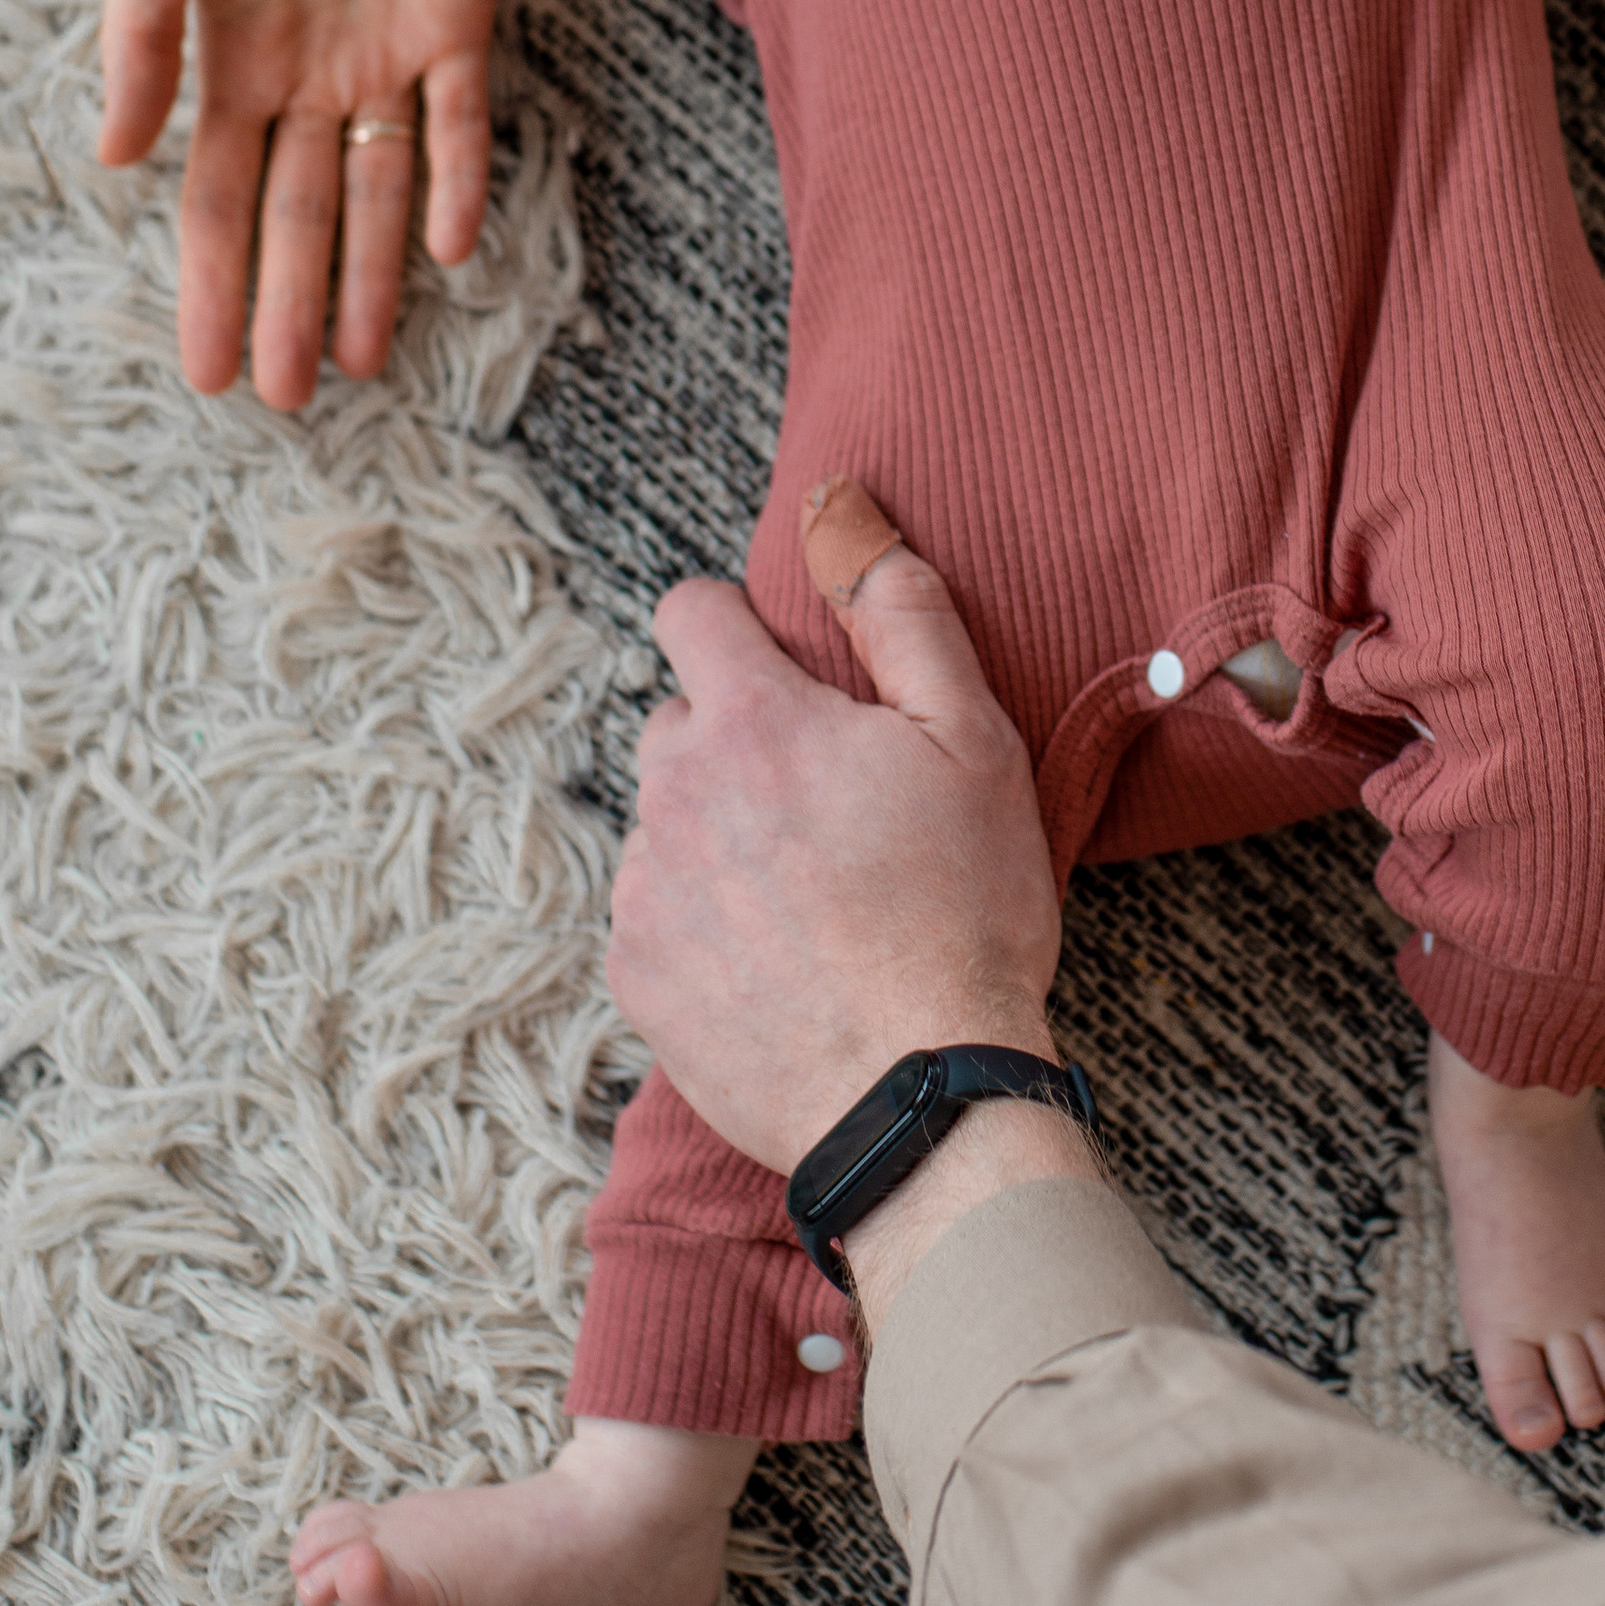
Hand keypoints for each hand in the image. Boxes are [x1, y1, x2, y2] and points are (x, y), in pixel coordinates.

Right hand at [98, 0, 494, 405]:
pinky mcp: (459, 16)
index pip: (215, 202)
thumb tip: (118, 155)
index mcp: (228, 62)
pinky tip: (447, 249)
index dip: (211, 287)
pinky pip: (460, 120)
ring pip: (381, 192)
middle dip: (292, 308)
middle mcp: (309, 76)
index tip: (209, 374)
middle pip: (298, 218)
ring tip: (365, 361)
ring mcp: (387, 53)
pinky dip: (454, 183)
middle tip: (293, 402)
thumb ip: (139, 37)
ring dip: (375, 274)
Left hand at [606, 488, 1064, 1178]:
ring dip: (719, 836)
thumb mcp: (971, 739)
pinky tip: (779, 959)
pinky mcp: (633, 975)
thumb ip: (899, 611)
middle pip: (678, 723)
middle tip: (827, 806)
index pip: (688, 610)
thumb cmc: (963, 910)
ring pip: (666, 822)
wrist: (919, 1096)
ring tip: (812, 897)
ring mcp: (642, 889)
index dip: (733, 624)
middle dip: (738, 743)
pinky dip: (703, 922)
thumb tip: (844, 510)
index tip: (785, 669)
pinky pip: (654, 914)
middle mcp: (674, 794)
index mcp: (753, 720)